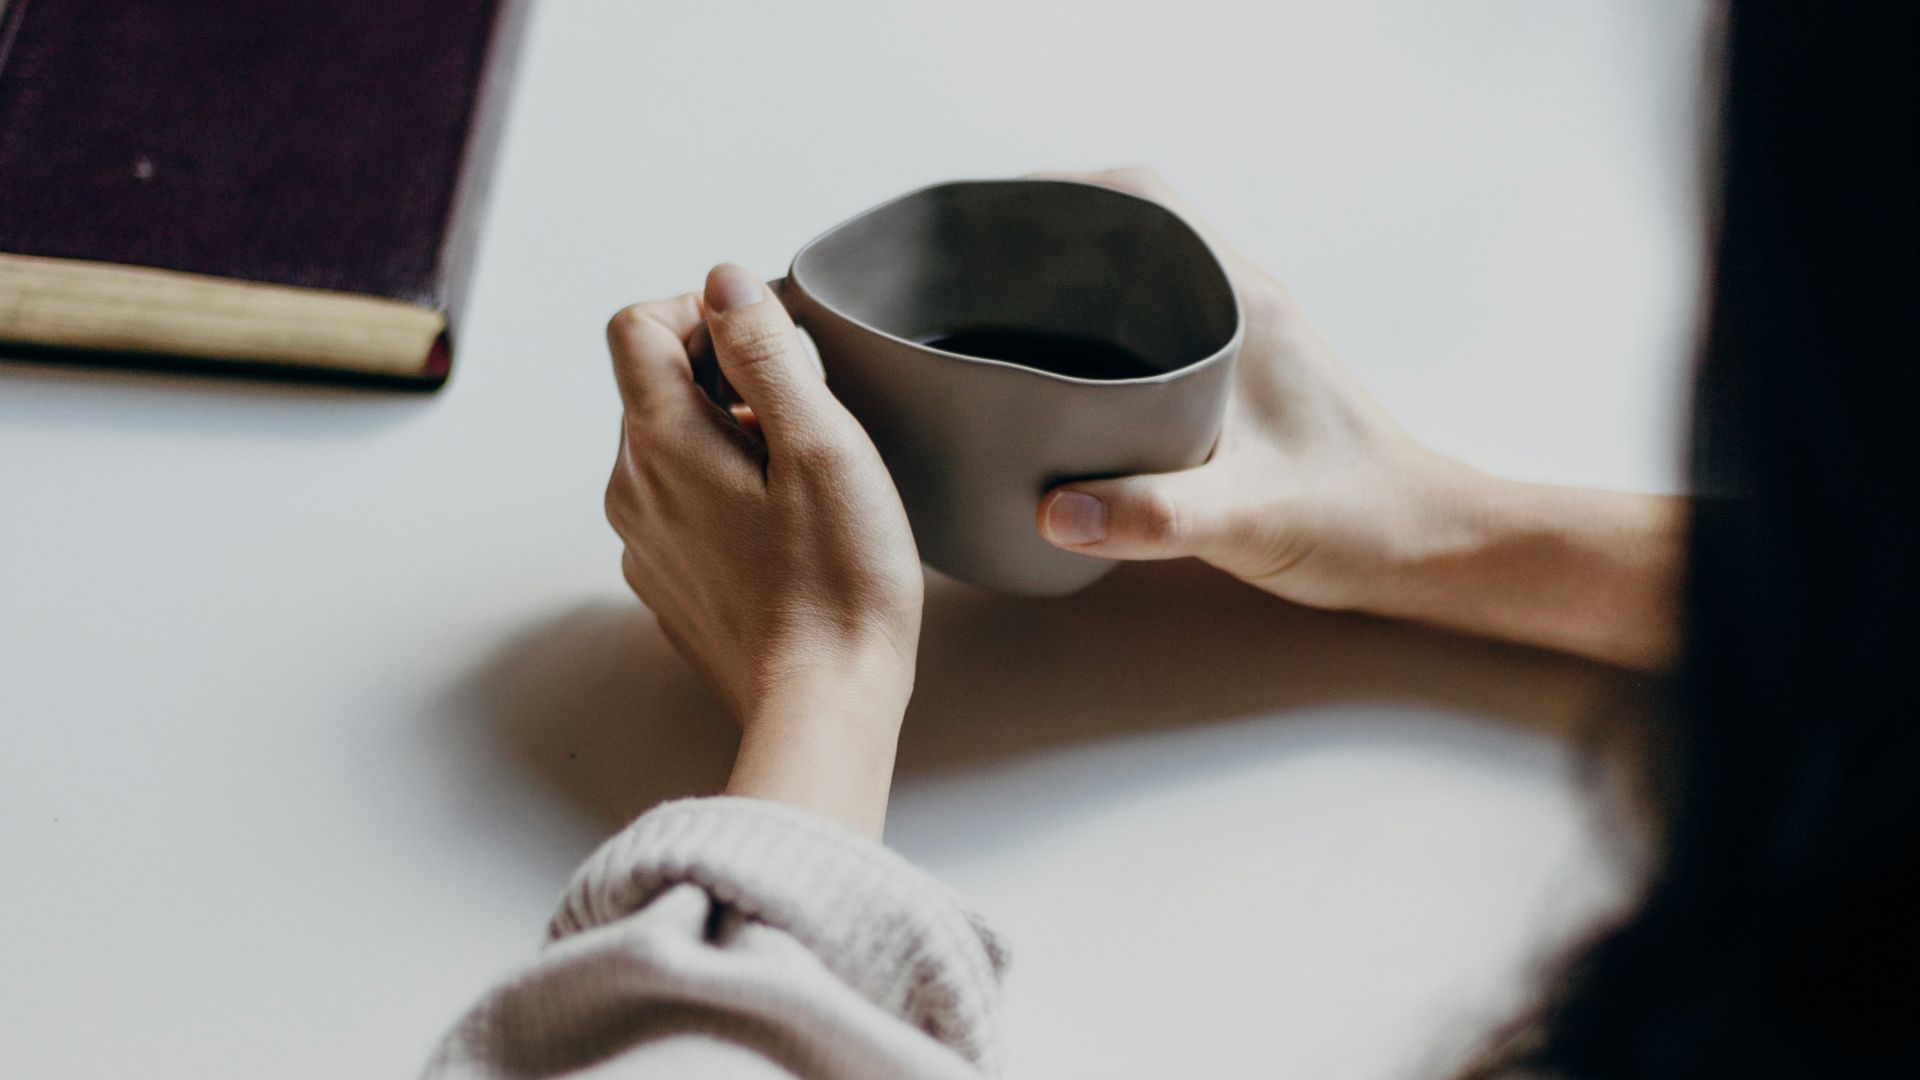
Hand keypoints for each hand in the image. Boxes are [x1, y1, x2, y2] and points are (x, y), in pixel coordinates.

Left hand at [604, 264, 922, 835]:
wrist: (824, 704)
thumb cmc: (837, 581)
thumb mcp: (820, 444)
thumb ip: (767, 352)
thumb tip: (727, 282)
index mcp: (661, 443)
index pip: (636, 327)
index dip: (699, 311)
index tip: (764, 337)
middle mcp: (632, 489)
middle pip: (654, 386)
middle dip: (726, 376)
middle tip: (805, 415)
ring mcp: (645, 542)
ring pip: (671, 448)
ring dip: (729, 436)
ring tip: (803, 477)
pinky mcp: (669, 584)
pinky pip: (682, 505)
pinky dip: (725, 491)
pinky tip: (786, 530)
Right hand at [1032, 167, 1451, 611]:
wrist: (1426, 546)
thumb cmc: (1356, 520)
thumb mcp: (1250, 519)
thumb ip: (1154, 515)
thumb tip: (1051, 510)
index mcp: (1243, 304)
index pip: (1145, 199)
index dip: (1063, 191)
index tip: (992, 218)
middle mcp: (1241, 304)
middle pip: (1129, 229)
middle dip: (1046, 239)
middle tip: (968, 278)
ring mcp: (1240, 339)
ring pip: (1140, 280)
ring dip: (1070, 288)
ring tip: (992, 323)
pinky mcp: (1237, 379)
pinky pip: (1153, 329)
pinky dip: (1098, 337)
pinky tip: (1055, 387)